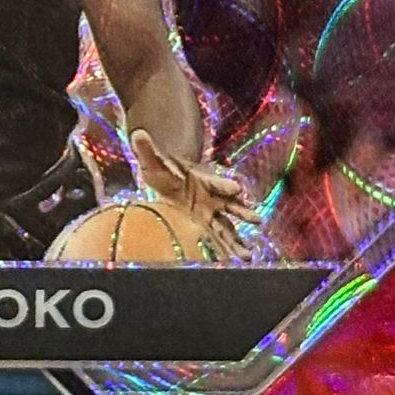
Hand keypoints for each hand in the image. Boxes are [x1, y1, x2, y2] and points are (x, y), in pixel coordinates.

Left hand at [129, 129, 251, 250]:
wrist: (169, 174)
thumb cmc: (161, 166)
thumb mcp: (152, 158)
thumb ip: (146, 148)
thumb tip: (138, 133)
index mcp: (202, 178)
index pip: (215, 181)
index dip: (225, 184)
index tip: (238, 188)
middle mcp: (211, 195)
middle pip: (229, 203)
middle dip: (242, 211)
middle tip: (256, 219)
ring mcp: (211, 209)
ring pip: (227, 226)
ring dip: (237, 240)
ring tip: (248, 256)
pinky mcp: (206, 221)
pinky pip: (219, 237)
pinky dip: (228, 248)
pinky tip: (239, 261)